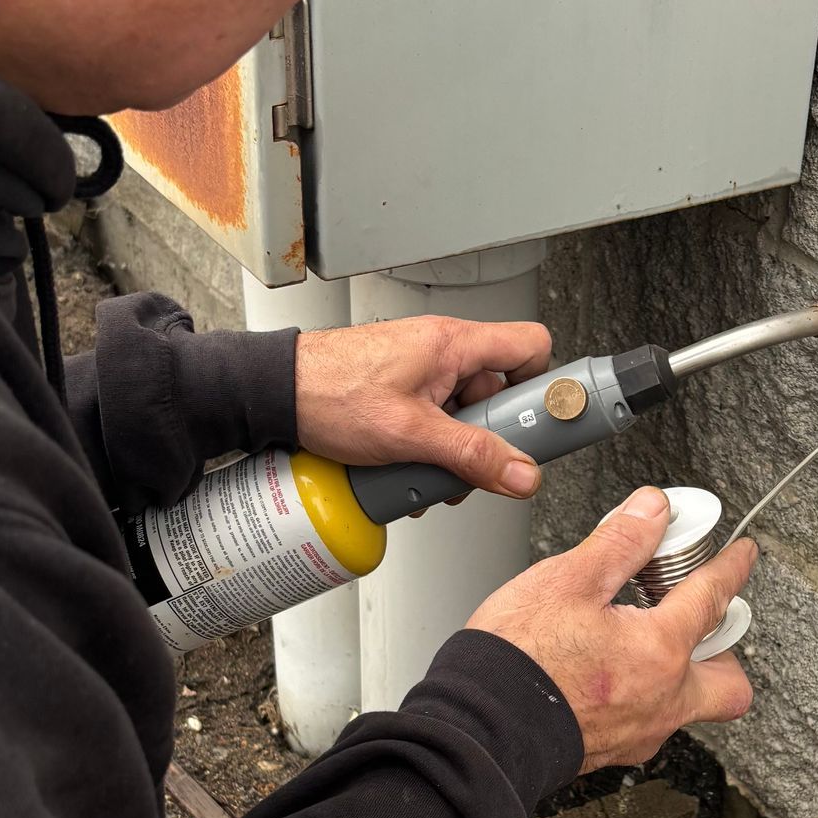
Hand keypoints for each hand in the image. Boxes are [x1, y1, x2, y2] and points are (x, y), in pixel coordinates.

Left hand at [294, 317, 551, 499]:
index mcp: (452, 343)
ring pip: (465, 411)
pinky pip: (436, 417)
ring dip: (456, 449)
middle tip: (473, 462)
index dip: (542, 384)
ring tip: (429, 471)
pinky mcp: (402, 388)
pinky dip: (431, 445)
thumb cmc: (328, 394)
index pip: (529, 346)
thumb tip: (520, 473)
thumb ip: (470, 456)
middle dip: (489, 436)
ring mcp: (421, 368)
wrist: (275, 393)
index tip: (542, 423)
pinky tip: (410, 466)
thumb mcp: (409, 434)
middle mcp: (441, 349)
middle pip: (498, 392)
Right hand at [467, 486, 756, 771]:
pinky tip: (609, 674)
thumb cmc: (517, 660)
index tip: (740, 556)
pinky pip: (647, 725)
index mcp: (659, 651)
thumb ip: (620, 543)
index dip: (731, 567)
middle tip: (698, 621)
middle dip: (724, 650)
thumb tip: (651, 512)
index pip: (713, 598)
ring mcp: (638, 734)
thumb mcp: (567, 580)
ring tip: (643, 644)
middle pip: (728, 683)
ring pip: (688, 708)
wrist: (477, 728)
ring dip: (681, 675)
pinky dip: (642, 697)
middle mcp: (661, 701)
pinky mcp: (609, 753)